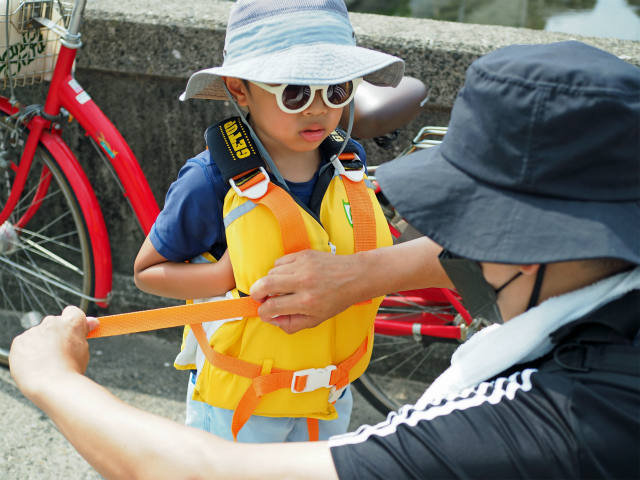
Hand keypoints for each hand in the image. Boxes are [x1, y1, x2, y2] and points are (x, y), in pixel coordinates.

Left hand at [9, 306, 98, 399]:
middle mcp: (52, 323)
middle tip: (61, 352)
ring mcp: (34, 331)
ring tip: (47, 363)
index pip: (73, 312)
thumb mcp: (84, 350)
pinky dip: (28, 352)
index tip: (75, 333)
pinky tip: (35, 364)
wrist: (51, 384)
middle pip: (54, 324)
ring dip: (42, 344)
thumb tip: (92, 323)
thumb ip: (83, 334)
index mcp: (71, 322)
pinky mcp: (19, 341)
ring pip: (38, 334)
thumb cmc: (70, 370)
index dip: (74, 323)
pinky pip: (24, 344)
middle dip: (56, 334)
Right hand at [250, 250, 364, 333]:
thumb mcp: (315, 319)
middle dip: (256, 292)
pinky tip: (288, 276)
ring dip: (269, 282)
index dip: (263, 312)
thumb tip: (272, 319)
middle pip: (265, 284)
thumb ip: (291, 324)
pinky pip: (279, 262)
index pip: (272, 306)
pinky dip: (279, 270)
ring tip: (280, 288)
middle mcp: (303, 282)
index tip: (264, 312)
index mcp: (306, 302)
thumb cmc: (336, 299)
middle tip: (259, 297)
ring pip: (271, 272)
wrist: (354, 276)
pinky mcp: (303, 254)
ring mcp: (303, 266)